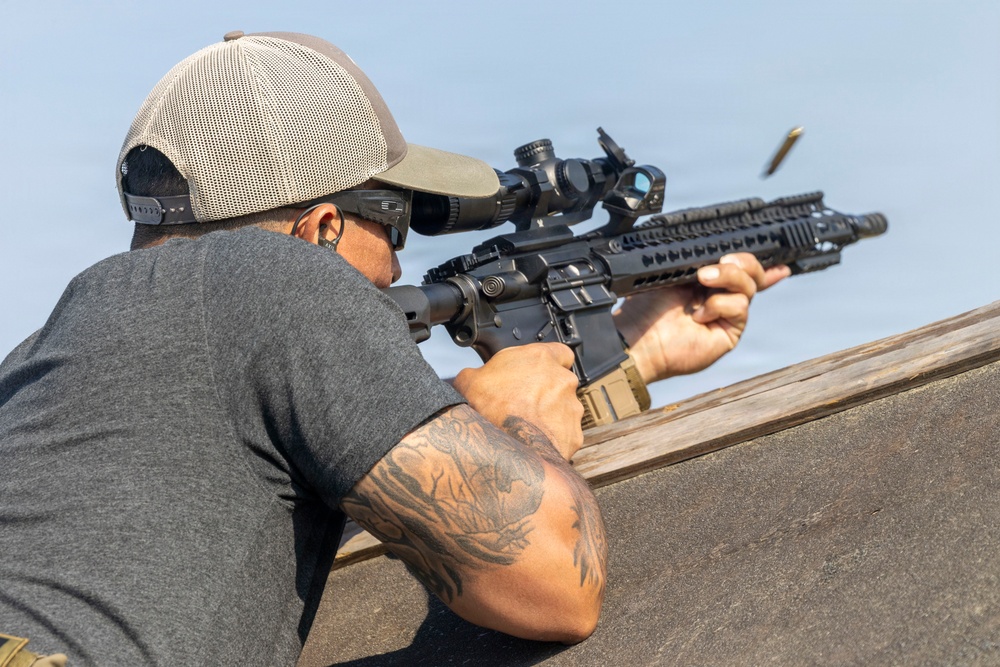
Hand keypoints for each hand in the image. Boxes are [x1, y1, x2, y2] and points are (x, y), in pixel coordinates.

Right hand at [452, 343, 583, 460]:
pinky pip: (566, 434)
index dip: (550, 363)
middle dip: (547, 392)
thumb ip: (480, 371)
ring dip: (551, 415)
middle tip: (524, 403)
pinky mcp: (574, 435)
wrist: (502, 450)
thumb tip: (474, 377)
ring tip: (527, 426)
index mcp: (540, 359)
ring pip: (566, 409)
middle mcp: (562, 380)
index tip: (538, 372)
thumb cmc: (487, 411)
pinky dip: (554, 438)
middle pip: (561, 382)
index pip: (560, 353)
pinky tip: (535, 442)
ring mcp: (572, 408)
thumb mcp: (469, 380)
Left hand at [613, 253, 790, 383]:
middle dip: (744, 261)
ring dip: (728, 277)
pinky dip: (719, 304)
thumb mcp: (672, 273)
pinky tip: (698, 315)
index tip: (774, 254)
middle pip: (752, 273)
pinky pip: (739, 307)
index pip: (739, 268)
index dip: (755, 261)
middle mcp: (720, 296)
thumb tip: (716, 250)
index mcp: (707, 281)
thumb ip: (696, 260)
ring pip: (749, 286)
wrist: (638, 336)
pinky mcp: (729, 332)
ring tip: (702, 278)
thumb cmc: (646, 306)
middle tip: (723, 259)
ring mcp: (726, 315)